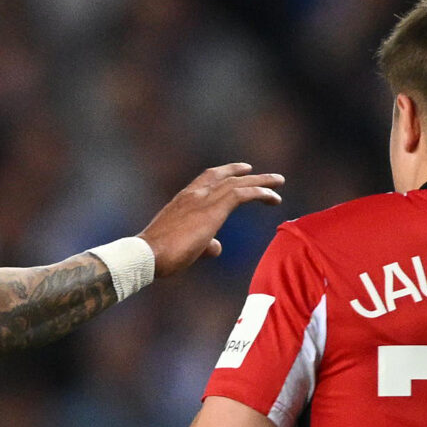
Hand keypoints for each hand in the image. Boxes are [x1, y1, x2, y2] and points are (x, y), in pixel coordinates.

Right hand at [136, 162, 285, 276]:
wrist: (148, 254)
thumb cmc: (159, 255)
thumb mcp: (182, 246)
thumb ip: (203, 244)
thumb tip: (217, 247)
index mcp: (183, 199)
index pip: (207, 178)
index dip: (226, 172)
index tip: (243, 170)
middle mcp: (193, 194)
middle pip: (226, 176)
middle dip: (249, 175)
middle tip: (269, 176)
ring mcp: (203, 199)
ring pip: (238, 183)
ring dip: (261, 182)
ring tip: (279, 183)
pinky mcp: (213, 209)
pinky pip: (242, 194)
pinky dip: (259, 194)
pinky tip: (273, 198)